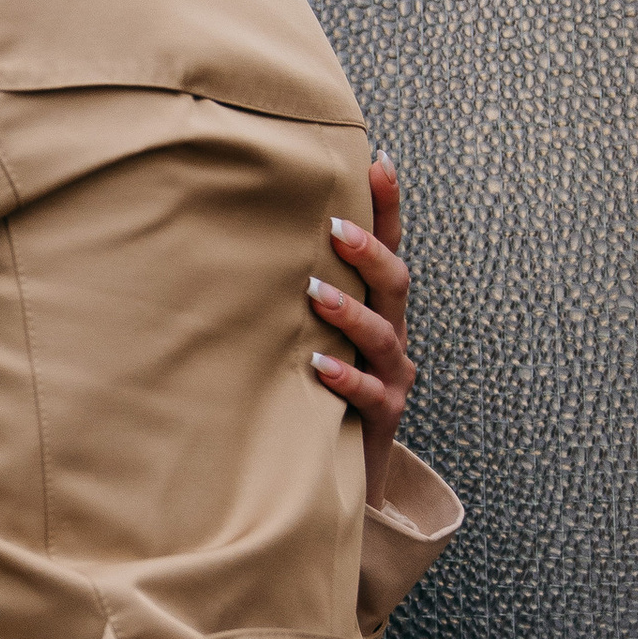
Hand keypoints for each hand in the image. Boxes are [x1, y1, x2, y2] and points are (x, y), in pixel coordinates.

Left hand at [310, 152, 414, 508]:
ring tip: (314, 293)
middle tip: (333, 226)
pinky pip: (370, 395)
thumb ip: (294, 295)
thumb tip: (243, 236)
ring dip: (350, 312)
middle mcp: (391, 338)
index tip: (379, 160)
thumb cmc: (315, 395)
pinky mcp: (382, 419)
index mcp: (378, 311)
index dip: (388, 207)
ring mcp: (391, 379)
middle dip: (368, 252)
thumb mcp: (308, 337)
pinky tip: (319, 367)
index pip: (388, 250)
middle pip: (394, 284)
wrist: (339, 478)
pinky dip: (346, 378)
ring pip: (383, 336)